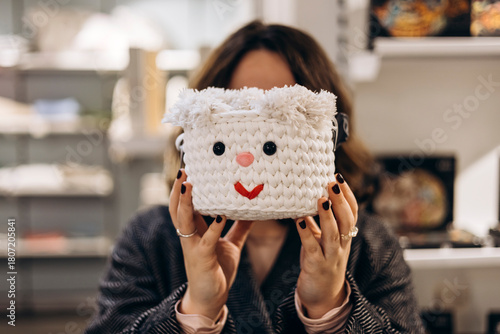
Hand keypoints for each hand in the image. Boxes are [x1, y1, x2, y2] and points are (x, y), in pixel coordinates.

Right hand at [169, 169, 253, 319]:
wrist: (211, 299)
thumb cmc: (217, 270)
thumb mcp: (230, 244)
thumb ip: (239, 227)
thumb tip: (252, 211)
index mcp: (195, 230)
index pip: (186, 204)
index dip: (185, 187)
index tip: (190, 167)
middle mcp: (190, 236)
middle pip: (177, 208)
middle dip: (178, 188)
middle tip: (183, 169)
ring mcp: (193, 247)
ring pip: (184, 220)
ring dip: (185, 202)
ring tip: (189, 184)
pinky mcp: (202, 259)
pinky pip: (206, 241)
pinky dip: (213, 228)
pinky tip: (220, 216)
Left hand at [295, 173, 357, 318]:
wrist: (323, 297)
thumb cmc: (321, 262)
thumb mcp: (323, 240)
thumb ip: (319, 222)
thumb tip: (308, 198)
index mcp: (345, 236)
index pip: (352, 212)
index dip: (347, 195)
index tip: (338, 177)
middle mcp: (341, 245)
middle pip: (346, 220)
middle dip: (340, 200)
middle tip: (331, 182)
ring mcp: (330, 257)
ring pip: (333, 234)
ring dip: (327, 215)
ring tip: (321, 198)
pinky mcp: (316, 266)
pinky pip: (312, 248)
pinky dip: (306, 234)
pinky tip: (298, 221)